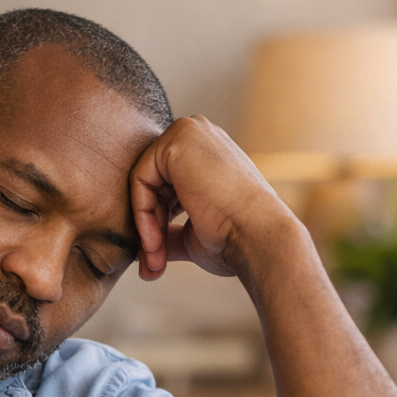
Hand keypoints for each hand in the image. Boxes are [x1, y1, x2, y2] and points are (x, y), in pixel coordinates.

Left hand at [129, 115, 292, 281]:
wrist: (257, 237)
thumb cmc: (233, 239)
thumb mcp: (192, 233)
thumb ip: (166, 231)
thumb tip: (146, 251)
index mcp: (205, 154)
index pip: (161, 188)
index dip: (157, 224)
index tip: (158, 259)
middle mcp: (198, 135)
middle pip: (150, 185)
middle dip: (149, 227)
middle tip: (154, 264)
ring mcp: (189, 132)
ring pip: (142, 184)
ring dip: (146, 227)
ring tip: (156, 258)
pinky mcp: (178, 138)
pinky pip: (139, 179)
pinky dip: (142, 214)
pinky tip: (155, 241)